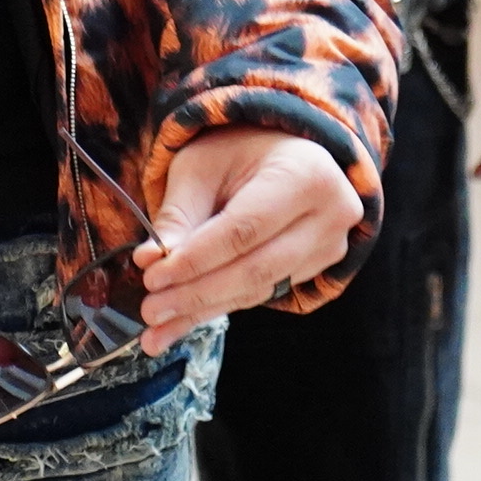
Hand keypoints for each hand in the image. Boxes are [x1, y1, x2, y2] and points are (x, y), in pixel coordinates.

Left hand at [131, 128, 359, 351]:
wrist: (283, 152)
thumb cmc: (239, 152)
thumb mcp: (201, 166)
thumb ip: (179, 213)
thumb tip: (150, 261)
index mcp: (305, 175)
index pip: (243, 230)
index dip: (196, 259)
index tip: (153, 277)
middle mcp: (330, 214)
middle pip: (255, 268)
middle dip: (196, 294)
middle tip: (150, 310)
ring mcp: (330, 246)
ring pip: (258, 289)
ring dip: (203, 310)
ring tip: (157, 328)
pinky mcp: (319, 269)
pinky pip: (263, 293)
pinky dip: (219, 307)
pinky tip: (182, 321)